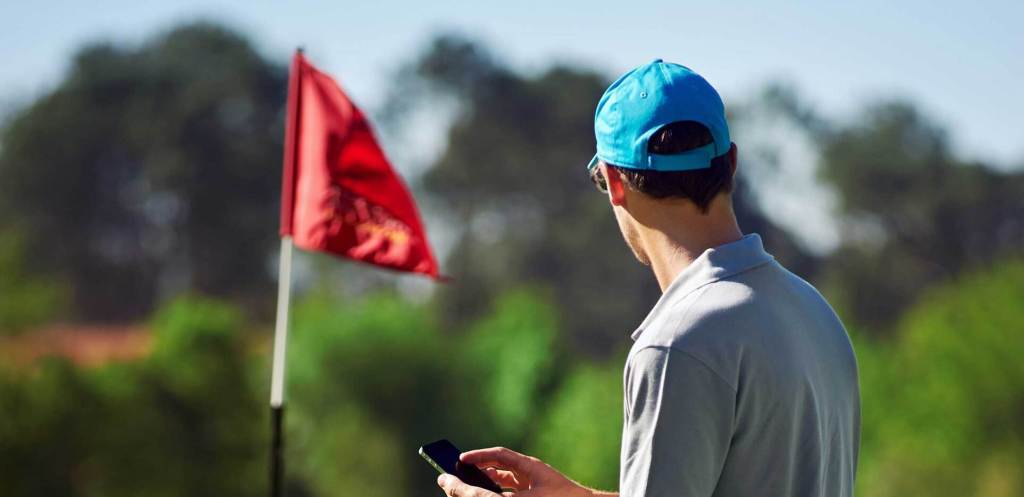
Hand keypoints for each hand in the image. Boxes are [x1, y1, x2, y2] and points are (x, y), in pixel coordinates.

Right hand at [437, 447, 593, 496]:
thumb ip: (502, 494)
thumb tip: (476, 492)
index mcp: (528, 466)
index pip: (500, 455)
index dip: (479, 456)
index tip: (460, 460)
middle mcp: (530, 472)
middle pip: (499, 466)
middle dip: (479, 469)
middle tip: (459, 473)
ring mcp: (534, 484)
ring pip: (505, 480)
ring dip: (487, 483)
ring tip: (469, 487)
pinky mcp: (537, 494)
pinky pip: (513, 491)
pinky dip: (500, 493)